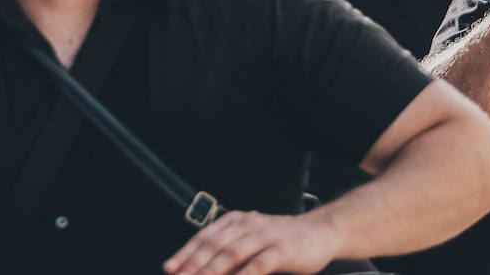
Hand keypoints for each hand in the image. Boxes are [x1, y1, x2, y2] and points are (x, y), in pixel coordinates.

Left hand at [164, 210, 338, 274]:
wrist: (319, 231)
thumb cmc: (281, 237)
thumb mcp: (251, 235)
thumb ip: (229, 247)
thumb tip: (201, 265)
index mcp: (235, 220)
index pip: (203, 237)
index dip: (184, 253)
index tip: (170, 268)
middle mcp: (246, 225)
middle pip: (213, 245)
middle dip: (192, 264)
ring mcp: (264, 237)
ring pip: (231, 253)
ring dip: (212, 269)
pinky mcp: (281, 251)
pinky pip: (258, 264)